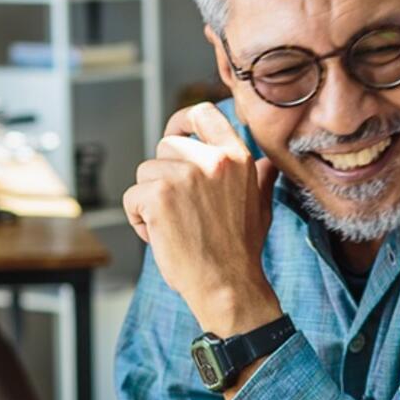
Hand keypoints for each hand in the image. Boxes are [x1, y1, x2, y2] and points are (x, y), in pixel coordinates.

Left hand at [123, 103, 282, 337]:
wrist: (227, 286)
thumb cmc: (241, 250)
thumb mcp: (260, 207)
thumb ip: (259, 179)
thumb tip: (267, 164)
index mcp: (237, 157)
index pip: (204, 113)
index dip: (183, 119)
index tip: (177, 132)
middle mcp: (211, 160)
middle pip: (166, 146)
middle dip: (164, 175)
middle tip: (181, 209)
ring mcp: (183, 175)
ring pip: (145, 173)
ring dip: (150, 199)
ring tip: (173, 226)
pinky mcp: (158, 196)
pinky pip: (132, 198)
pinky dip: (138, 219)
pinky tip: (160, 237)